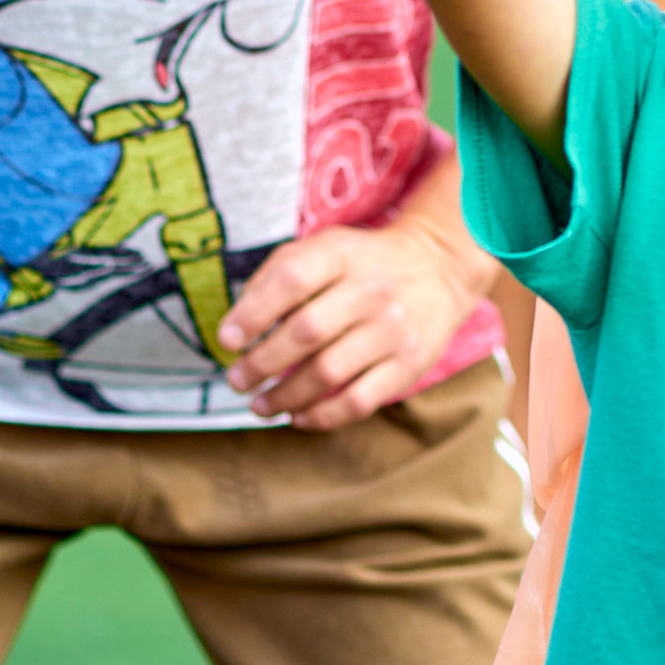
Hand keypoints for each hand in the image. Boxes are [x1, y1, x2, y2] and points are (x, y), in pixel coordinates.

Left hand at [219, 214, 489, 429]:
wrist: (437, 267)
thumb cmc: (361, 263)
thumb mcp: (322, 248)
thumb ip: (277, 276)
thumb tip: (237, 327)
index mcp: (341, 254)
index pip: (291, 281)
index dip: (253, 313)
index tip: (227, 340)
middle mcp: (371, 290)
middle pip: (306, 332)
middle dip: (261, 363)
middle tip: (237, 380)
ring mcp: (393, 329)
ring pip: (328, 373)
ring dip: (284, 397)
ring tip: (259, 405)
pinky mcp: (409, 364)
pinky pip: (359, 400)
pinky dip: (322, 416)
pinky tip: (298, 417)